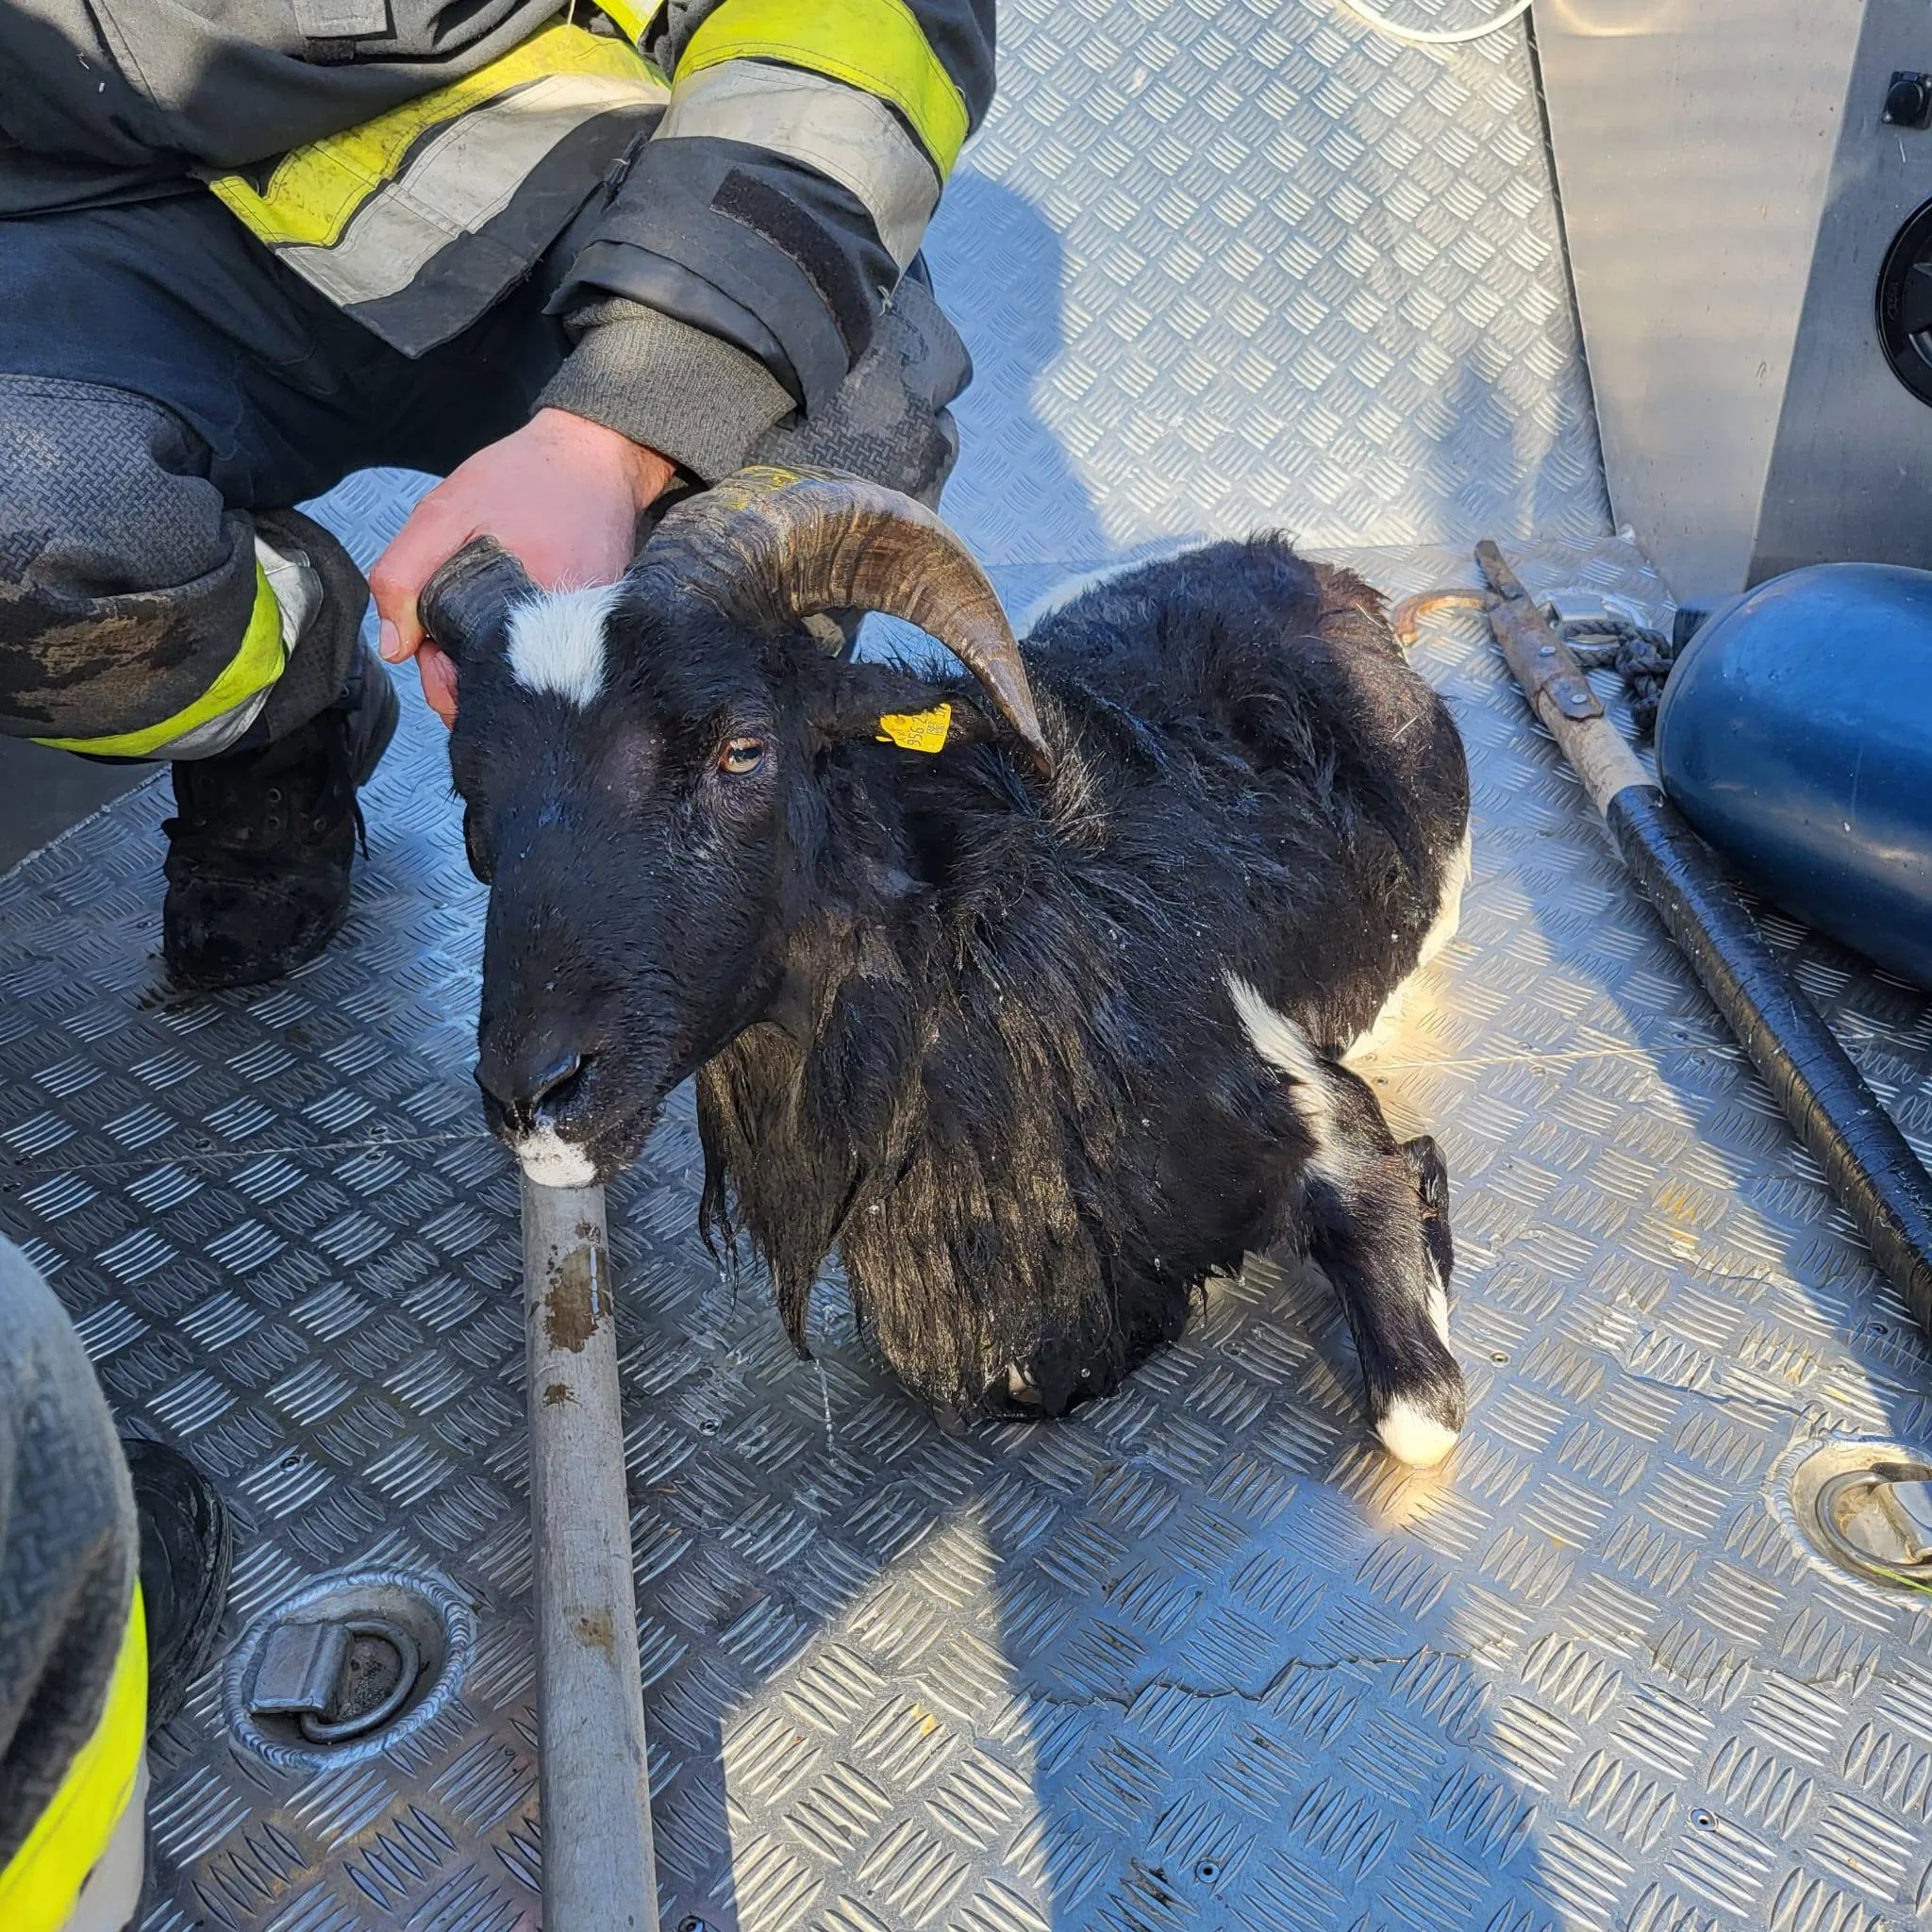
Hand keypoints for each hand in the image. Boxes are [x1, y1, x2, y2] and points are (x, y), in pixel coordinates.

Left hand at [371, 408, 675, 726]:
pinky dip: (527, 651)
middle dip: (466, 671)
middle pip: (501, 696)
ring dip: (495, 662)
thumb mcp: (443, 512)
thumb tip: (395, 650)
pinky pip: (554, 666)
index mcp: (521, 618)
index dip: (439, 675)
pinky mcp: (604, 637)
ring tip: (488, 612)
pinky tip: (517, 614)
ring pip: (527, 685)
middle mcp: (565, 642)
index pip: (471, 694)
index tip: (432, 640)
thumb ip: (403, 577)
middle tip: (457, 620)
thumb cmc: (523, 478)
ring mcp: (589, 642)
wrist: (600, 455)